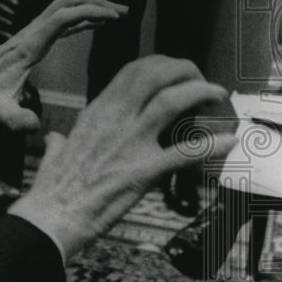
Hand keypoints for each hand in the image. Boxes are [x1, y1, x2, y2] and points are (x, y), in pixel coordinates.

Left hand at [0, 0, 126, 130]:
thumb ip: (15, 119)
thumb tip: (33, 125)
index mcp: (29, 45)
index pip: (61, 16)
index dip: (88, 12)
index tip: (113, 17)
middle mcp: (32, 33)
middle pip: (65, 1)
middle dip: (94, 1)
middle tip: (122, 11)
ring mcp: (33, 33)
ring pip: (64, 7)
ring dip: (90, 6)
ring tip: (119, 14)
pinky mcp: (36, 38)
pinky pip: (62, 21)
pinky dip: (82, 18)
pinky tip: (98, 24)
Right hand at [8, 56, 236, 258]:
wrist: (53, 216)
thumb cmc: (53, 189)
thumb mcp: (55, 154)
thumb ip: (60, 142)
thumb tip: (55, 140)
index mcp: (96, 112)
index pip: (132, 72)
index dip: (161, 65)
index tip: (176, 72)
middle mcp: (114, 119)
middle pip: (154, 75)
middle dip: (184, 70)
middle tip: (200, 80)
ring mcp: (129, 143)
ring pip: (170, 101)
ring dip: (200, 93)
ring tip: (216, 96)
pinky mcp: (142, 171)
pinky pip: (184, 153)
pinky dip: (210, 145)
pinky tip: (228, 142)